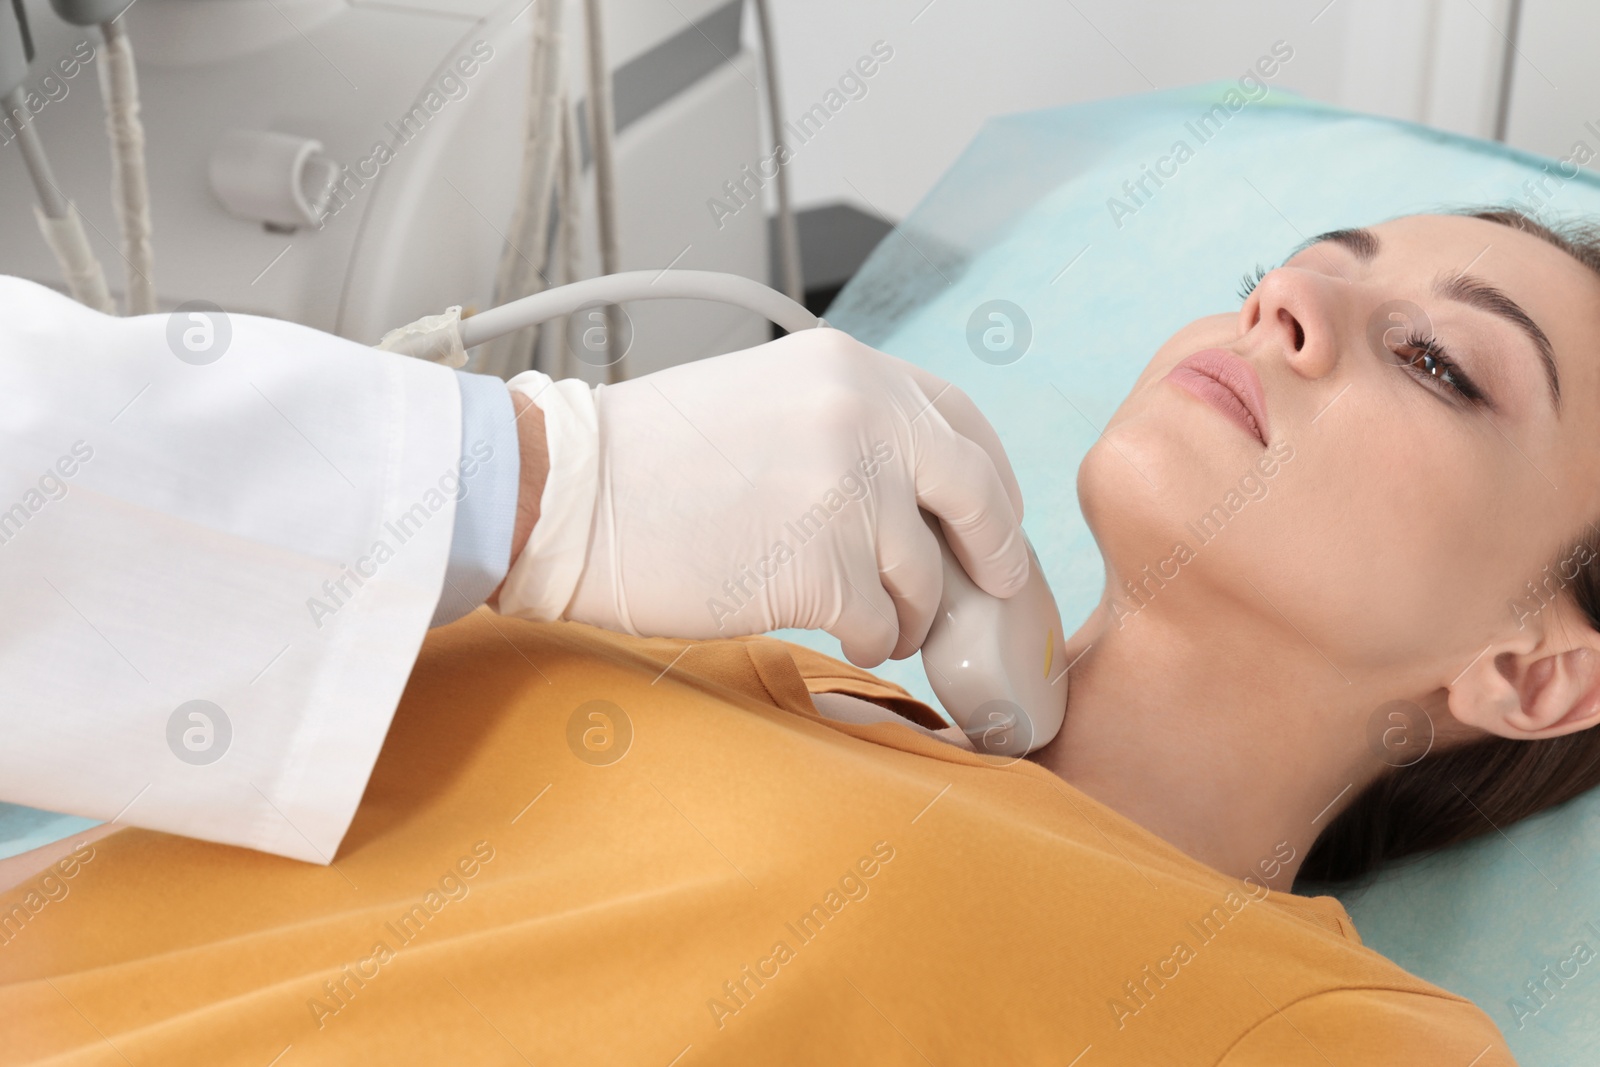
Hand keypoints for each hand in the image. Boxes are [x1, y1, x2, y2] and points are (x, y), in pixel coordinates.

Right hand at [504, 328, 1028, 666]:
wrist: (568, 493)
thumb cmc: (648, 459)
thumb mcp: (767, 399)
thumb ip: (849, 424)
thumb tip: (917, 490)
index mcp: (849, 368)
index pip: (962, 421)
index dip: (991, 480)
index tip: (995, 522)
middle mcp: (862, 416)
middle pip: (974, 496)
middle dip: (994, 553)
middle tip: (993, 589)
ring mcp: (846, 491)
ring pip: (924, 574)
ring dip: (912, 610)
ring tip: (882, 621)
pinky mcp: (820, 565)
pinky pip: (881, 621)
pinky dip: (873, 638)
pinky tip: (848, 635)